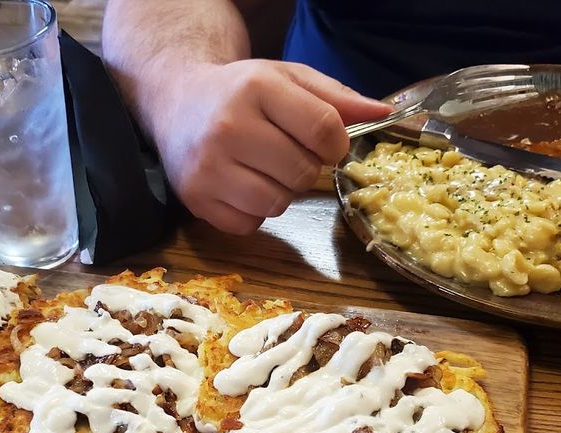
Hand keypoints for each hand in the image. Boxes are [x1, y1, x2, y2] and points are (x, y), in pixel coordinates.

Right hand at [150, 59, 389, 234]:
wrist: (176, 103)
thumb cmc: (239, 93)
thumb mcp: (286, 79)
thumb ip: (334, 97)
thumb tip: (383, 114)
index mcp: (257, 88)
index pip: (322, 129)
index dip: (336, 145)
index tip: (327, 144)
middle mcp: (228, 128)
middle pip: (301, 173)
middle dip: (304, 168)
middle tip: (284, 154)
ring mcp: (208, 168)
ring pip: (277, 204)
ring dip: (280, 193)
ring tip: (263, 170)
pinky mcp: (196, 199)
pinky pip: (249, 224)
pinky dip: (253, 212)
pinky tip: (241, 187)